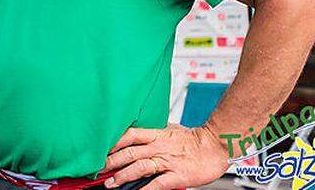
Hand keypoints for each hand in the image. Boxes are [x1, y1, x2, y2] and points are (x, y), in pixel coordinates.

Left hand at [101, 125, 228, 188]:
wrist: (217, 144)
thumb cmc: (195, 139)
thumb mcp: (171, 130)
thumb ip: (154, 134)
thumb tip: (140, 135)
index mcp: (156, 134)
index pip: (129, 135)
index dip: (113, 142)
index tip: (99, 149)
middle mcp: (159, 146)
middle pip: (129, 152)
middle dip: (111, 162)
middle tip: (98, 170)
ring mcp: (168, 161)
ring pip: (140, 167)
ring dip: (123, 176)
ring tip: (111, 184)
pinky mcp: (177, 175)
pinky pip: (158, 183)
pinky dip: (145, 189)